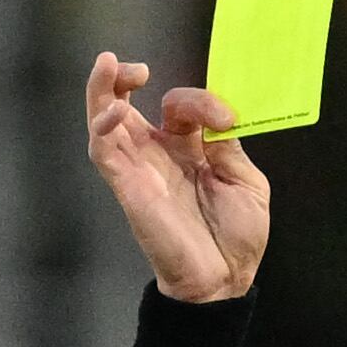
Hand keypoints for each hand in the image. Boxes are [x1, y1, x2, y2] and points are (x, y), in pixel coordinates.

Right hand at [85, 52, 271, 302]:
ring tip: (108, 67)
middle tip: (134, 68)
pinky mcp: (128, 188)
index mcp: (186, 151)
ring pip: (104, 124)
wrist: (225, 279)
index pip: (178, 107)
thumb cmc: (237, 237)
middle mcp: (157, 157)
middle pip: (124, 108)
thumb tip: (216, 117)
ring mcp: (139, 171)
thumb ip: (227, 145)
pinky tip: (113, 109)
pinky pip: (103, 152)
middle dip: (121, 80)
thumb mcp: (245, 180)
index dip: (198, 101)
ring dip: (100, 92)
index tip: (224, 119)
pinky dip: (102, 126)